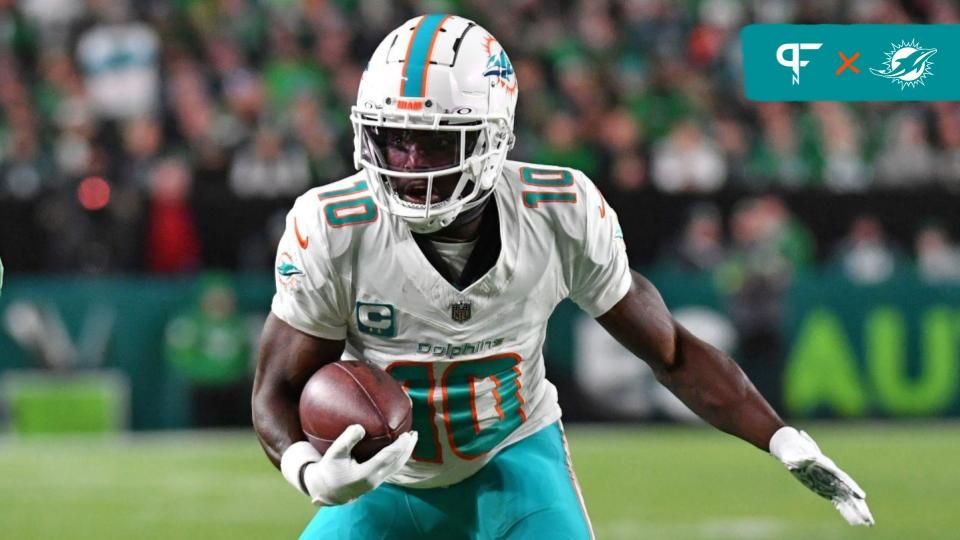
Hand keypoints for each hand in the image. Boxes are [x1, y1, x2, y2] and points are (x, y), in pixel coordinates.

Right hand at [281, 425, 417, 505]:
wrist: (327, 491)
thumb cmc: (330, 470)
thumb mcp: (334, 454)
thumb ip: (346, 440)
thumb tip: (361, 427)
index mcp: (365, 474)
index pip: (387, 458)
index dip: (399, 446)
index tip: (407, 434)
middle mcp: (374, 479)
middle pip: (397, 463)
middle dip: (407, 448)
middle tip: (414, 433)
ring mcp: (377, 482)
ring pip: (397, 467)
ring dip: (406, 453)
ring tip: (412, 439)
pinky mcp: (376, 481)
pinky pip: (393, 468)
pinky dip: (400, 458)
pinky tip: (401, 449)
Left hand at [769, 426, 873, 525]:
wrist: (793, 452)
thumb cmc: (793, 453)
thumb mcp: (795, 455)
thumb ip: (802, 458)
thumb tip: (810, 457)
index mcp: (827, 468)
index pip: (843, 479)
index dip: (852, 487)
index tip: (862, 496)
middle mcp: (833, 477)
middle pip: (849, 492)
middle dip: (859, 505)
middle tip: (869, 519)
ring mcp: (831, 484)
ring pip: (847, 499)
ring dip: (857, 511)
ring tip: (868, 523)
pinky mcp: (827, 490)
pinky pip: (839, 502)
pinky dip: (847, 511)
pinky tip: (854, 522)